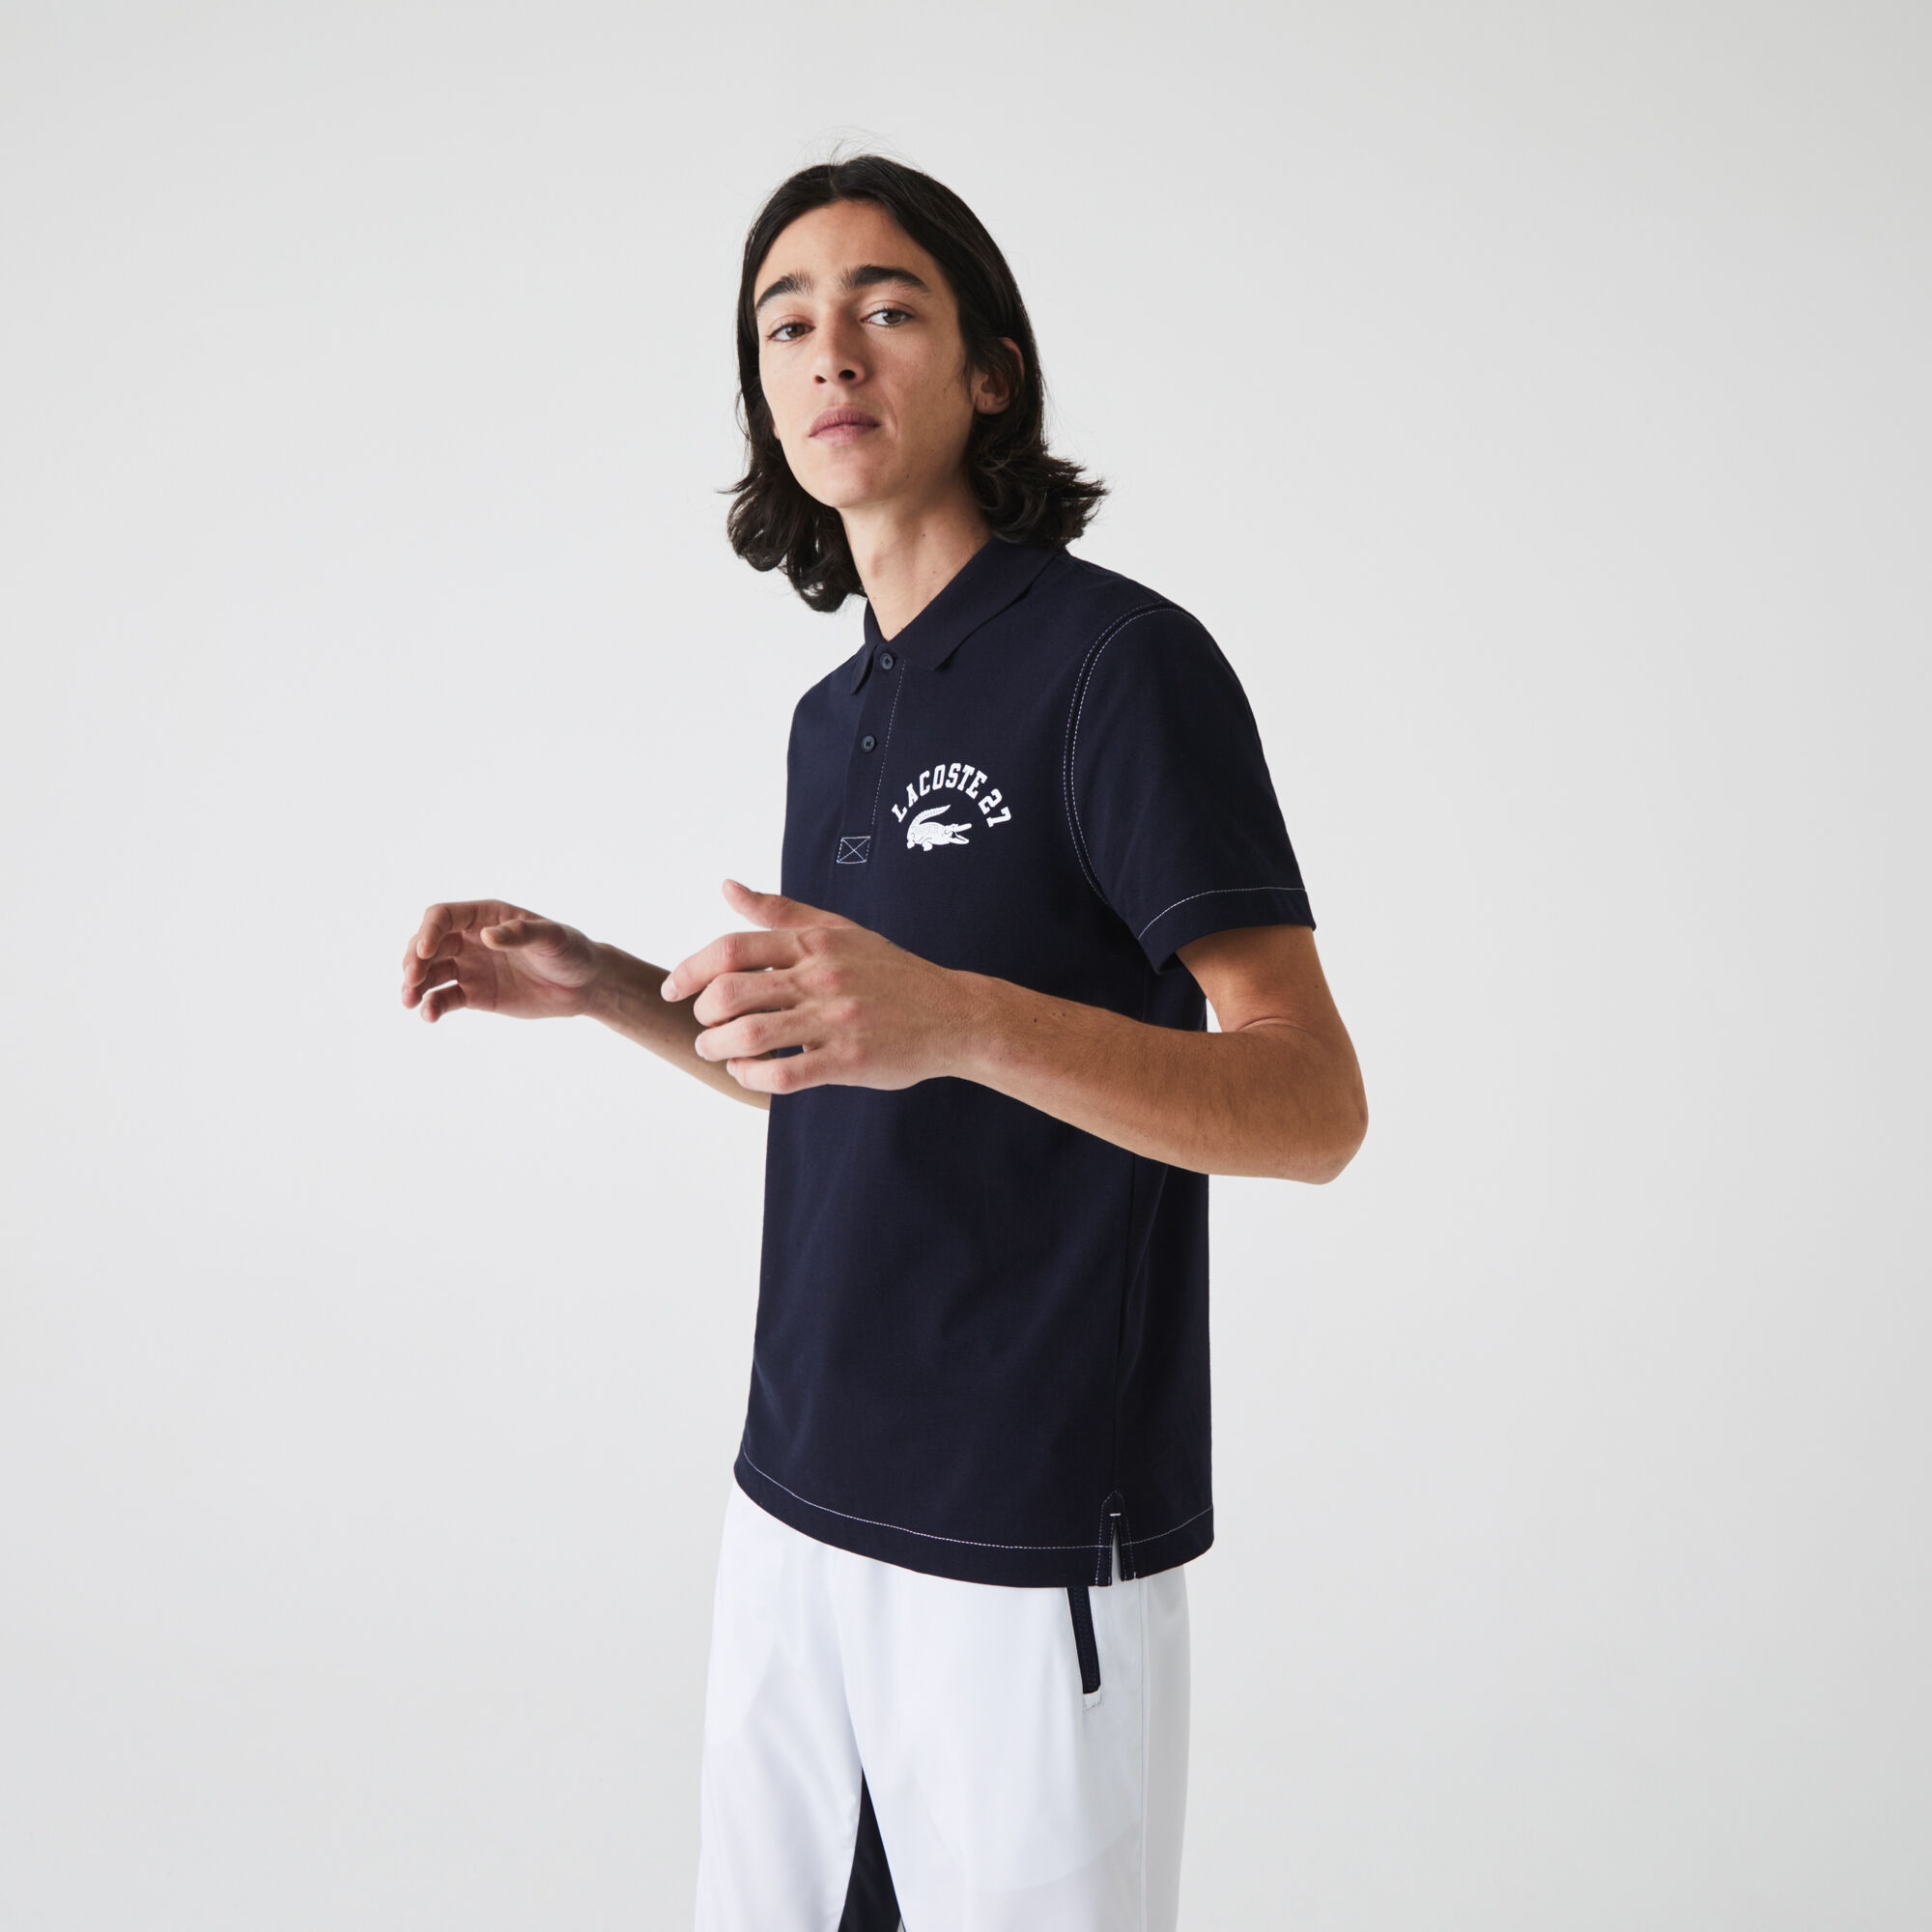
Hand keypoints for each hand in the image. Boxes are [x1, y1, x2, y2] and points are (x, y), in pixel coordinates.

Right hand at [401, 900, 603, 1022]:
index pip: (442, 917)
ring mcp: (470, 967)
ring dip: (414, 985)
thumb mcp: (552, 938)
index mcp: (485, 916)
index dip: (427, 932)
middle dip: (413, 961)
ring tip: (409, 1002)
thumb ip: (522, 934)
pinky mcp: (475, 994)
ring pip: (430, 973)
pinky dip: (433, 1006)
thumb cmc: (571, 951)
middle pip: (428, 945)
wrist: (584, 984)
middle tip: (411, 981)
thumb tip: (488, 935)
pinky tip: (429, 1016)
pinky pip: (445, 998)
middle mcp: (470, 939)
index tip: (423, 953)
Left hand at [661, 879, 974, 1093]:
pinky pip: (783, 1073)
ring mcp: (834, 1020)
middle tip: (703, 1027)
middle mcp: (820, 978)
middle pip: (730, 994)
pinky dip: (752, 1075)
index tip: (674, 989)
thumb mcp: (839, 930)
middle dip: (702, 1016)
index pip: (732, 949)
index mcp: (814, 944)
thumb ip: (780, 913)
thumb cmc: (892, 974)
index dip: (691, 970)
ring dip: (719, 1048)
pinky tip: (748, 1072)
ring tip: (718, 1052)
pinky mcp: (848, 1060)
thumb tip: (726, 887)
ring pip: (749, 1035)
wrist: (955, 1015)